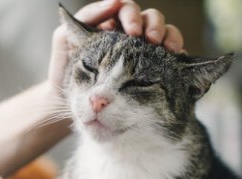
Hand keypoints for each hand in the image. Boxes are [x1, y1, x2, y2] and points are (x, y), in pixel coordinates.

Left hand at [48, 0, 184, 88]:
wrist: (69, 105)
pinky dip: (178, 54)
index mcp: (110, 25)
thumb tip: (110, 4)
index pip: (125, 9)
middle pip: (150, 18)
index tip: (132, 30)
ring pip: (165, 32)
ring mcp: (143, 52)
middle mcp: (129, 35)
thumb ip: (82, 20)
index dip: (131, 15)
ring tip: (167, 49)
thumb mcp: (64, 43)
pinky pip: (173, 56)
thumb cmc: (64, 72)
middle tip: (150, 41)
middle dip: (153, 25)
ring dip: (168, 36)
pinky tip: (176, 60)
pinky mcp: (155, 69)